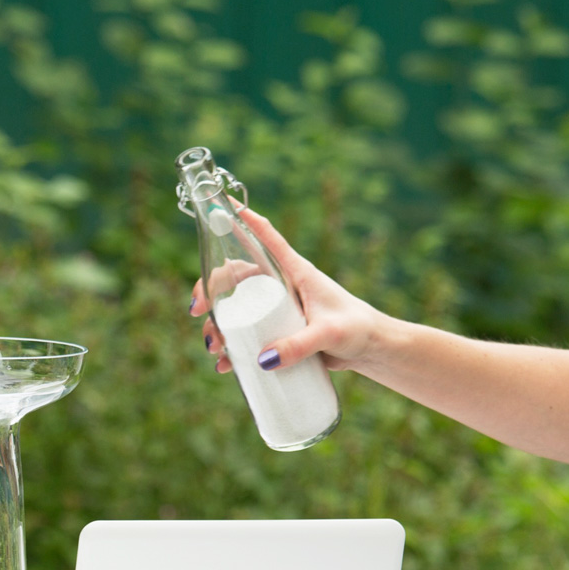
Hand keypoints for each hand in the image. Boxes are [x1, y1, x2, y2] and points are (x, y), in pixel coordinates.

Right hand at [190, 208, 388, 376]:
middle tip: (198, 311)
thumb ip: (300, 345)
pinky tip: (225, 365)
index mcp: (295, 272)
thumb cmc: (357, 329)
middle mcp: (282, 287)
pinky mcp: (279, 332)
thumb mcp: (328, 334)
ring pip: (236, 309)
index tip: (222, 204)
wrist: (370, 350)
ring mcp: (278, 310)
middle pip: (236, 277)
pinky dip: (233, 349)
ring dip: (217, 324)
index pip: (267, 239)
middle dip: (210, 290)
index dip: (245, 220)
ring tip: (213, 346)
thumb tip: (263, 359)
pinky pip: (248, 336)